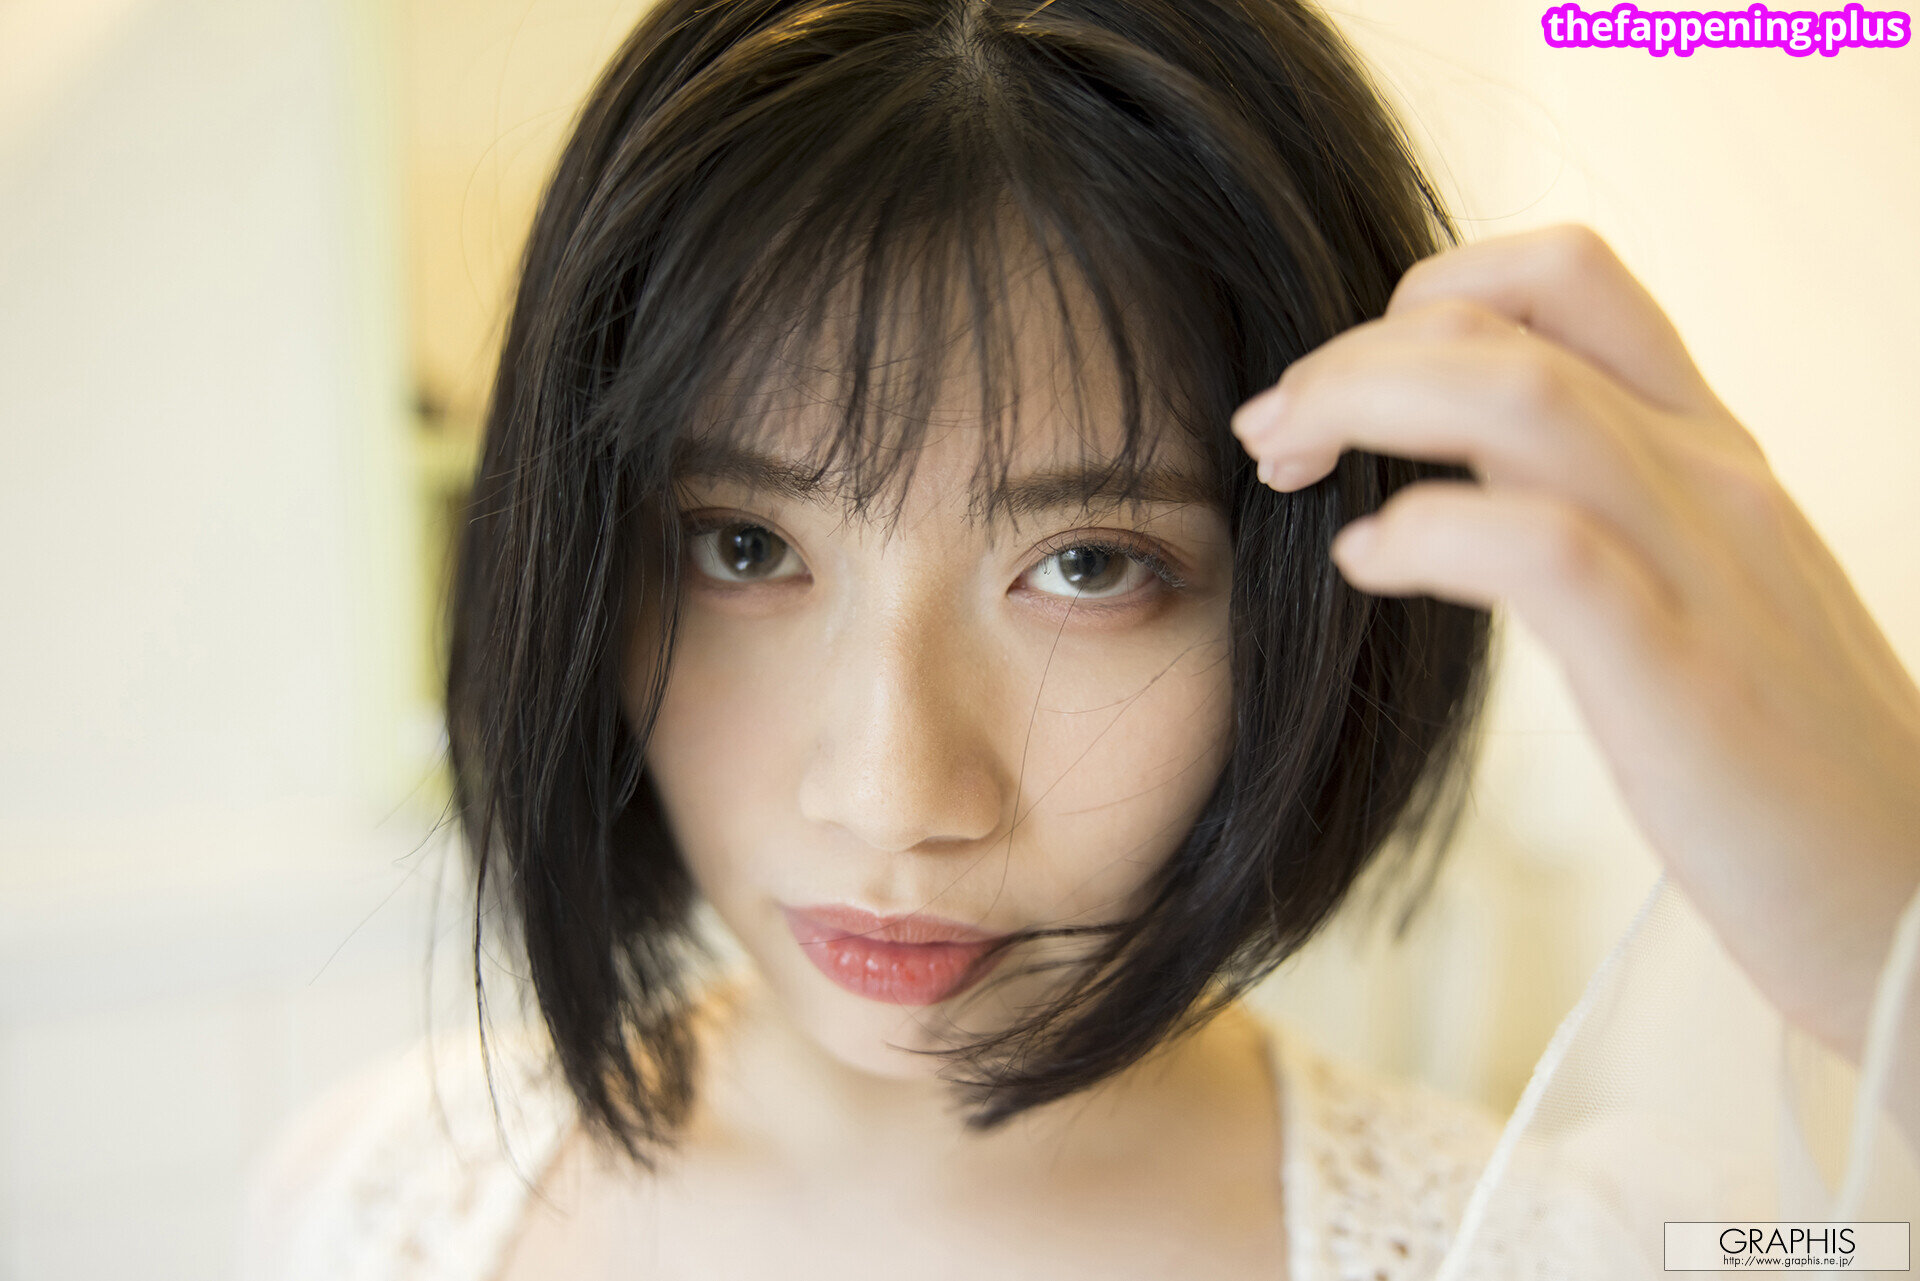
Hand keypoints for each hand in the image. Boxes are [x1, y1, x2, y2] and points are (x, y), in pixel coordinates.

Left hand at [1230, 223, 1919, 1075]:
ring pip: (1521, 400)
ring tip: (1288, 460)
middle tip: (1269, 426)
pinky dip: (1430, 536)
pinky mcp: (1687, 679)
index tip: (1347, 383)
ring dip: (1368, 403)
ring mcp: (1706, 566)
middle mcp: (1711, 478)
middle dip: (1355, 351)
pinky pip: (1544, 553)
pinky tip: (1365, 565)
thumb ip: (1594, 512)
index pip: (1566, 279)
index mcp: (1708, 452)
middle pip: (1510, 325)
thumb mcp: (1697, 594)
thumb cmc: (1787, 762)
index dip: (1428, 295)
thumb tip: (1451, 483)